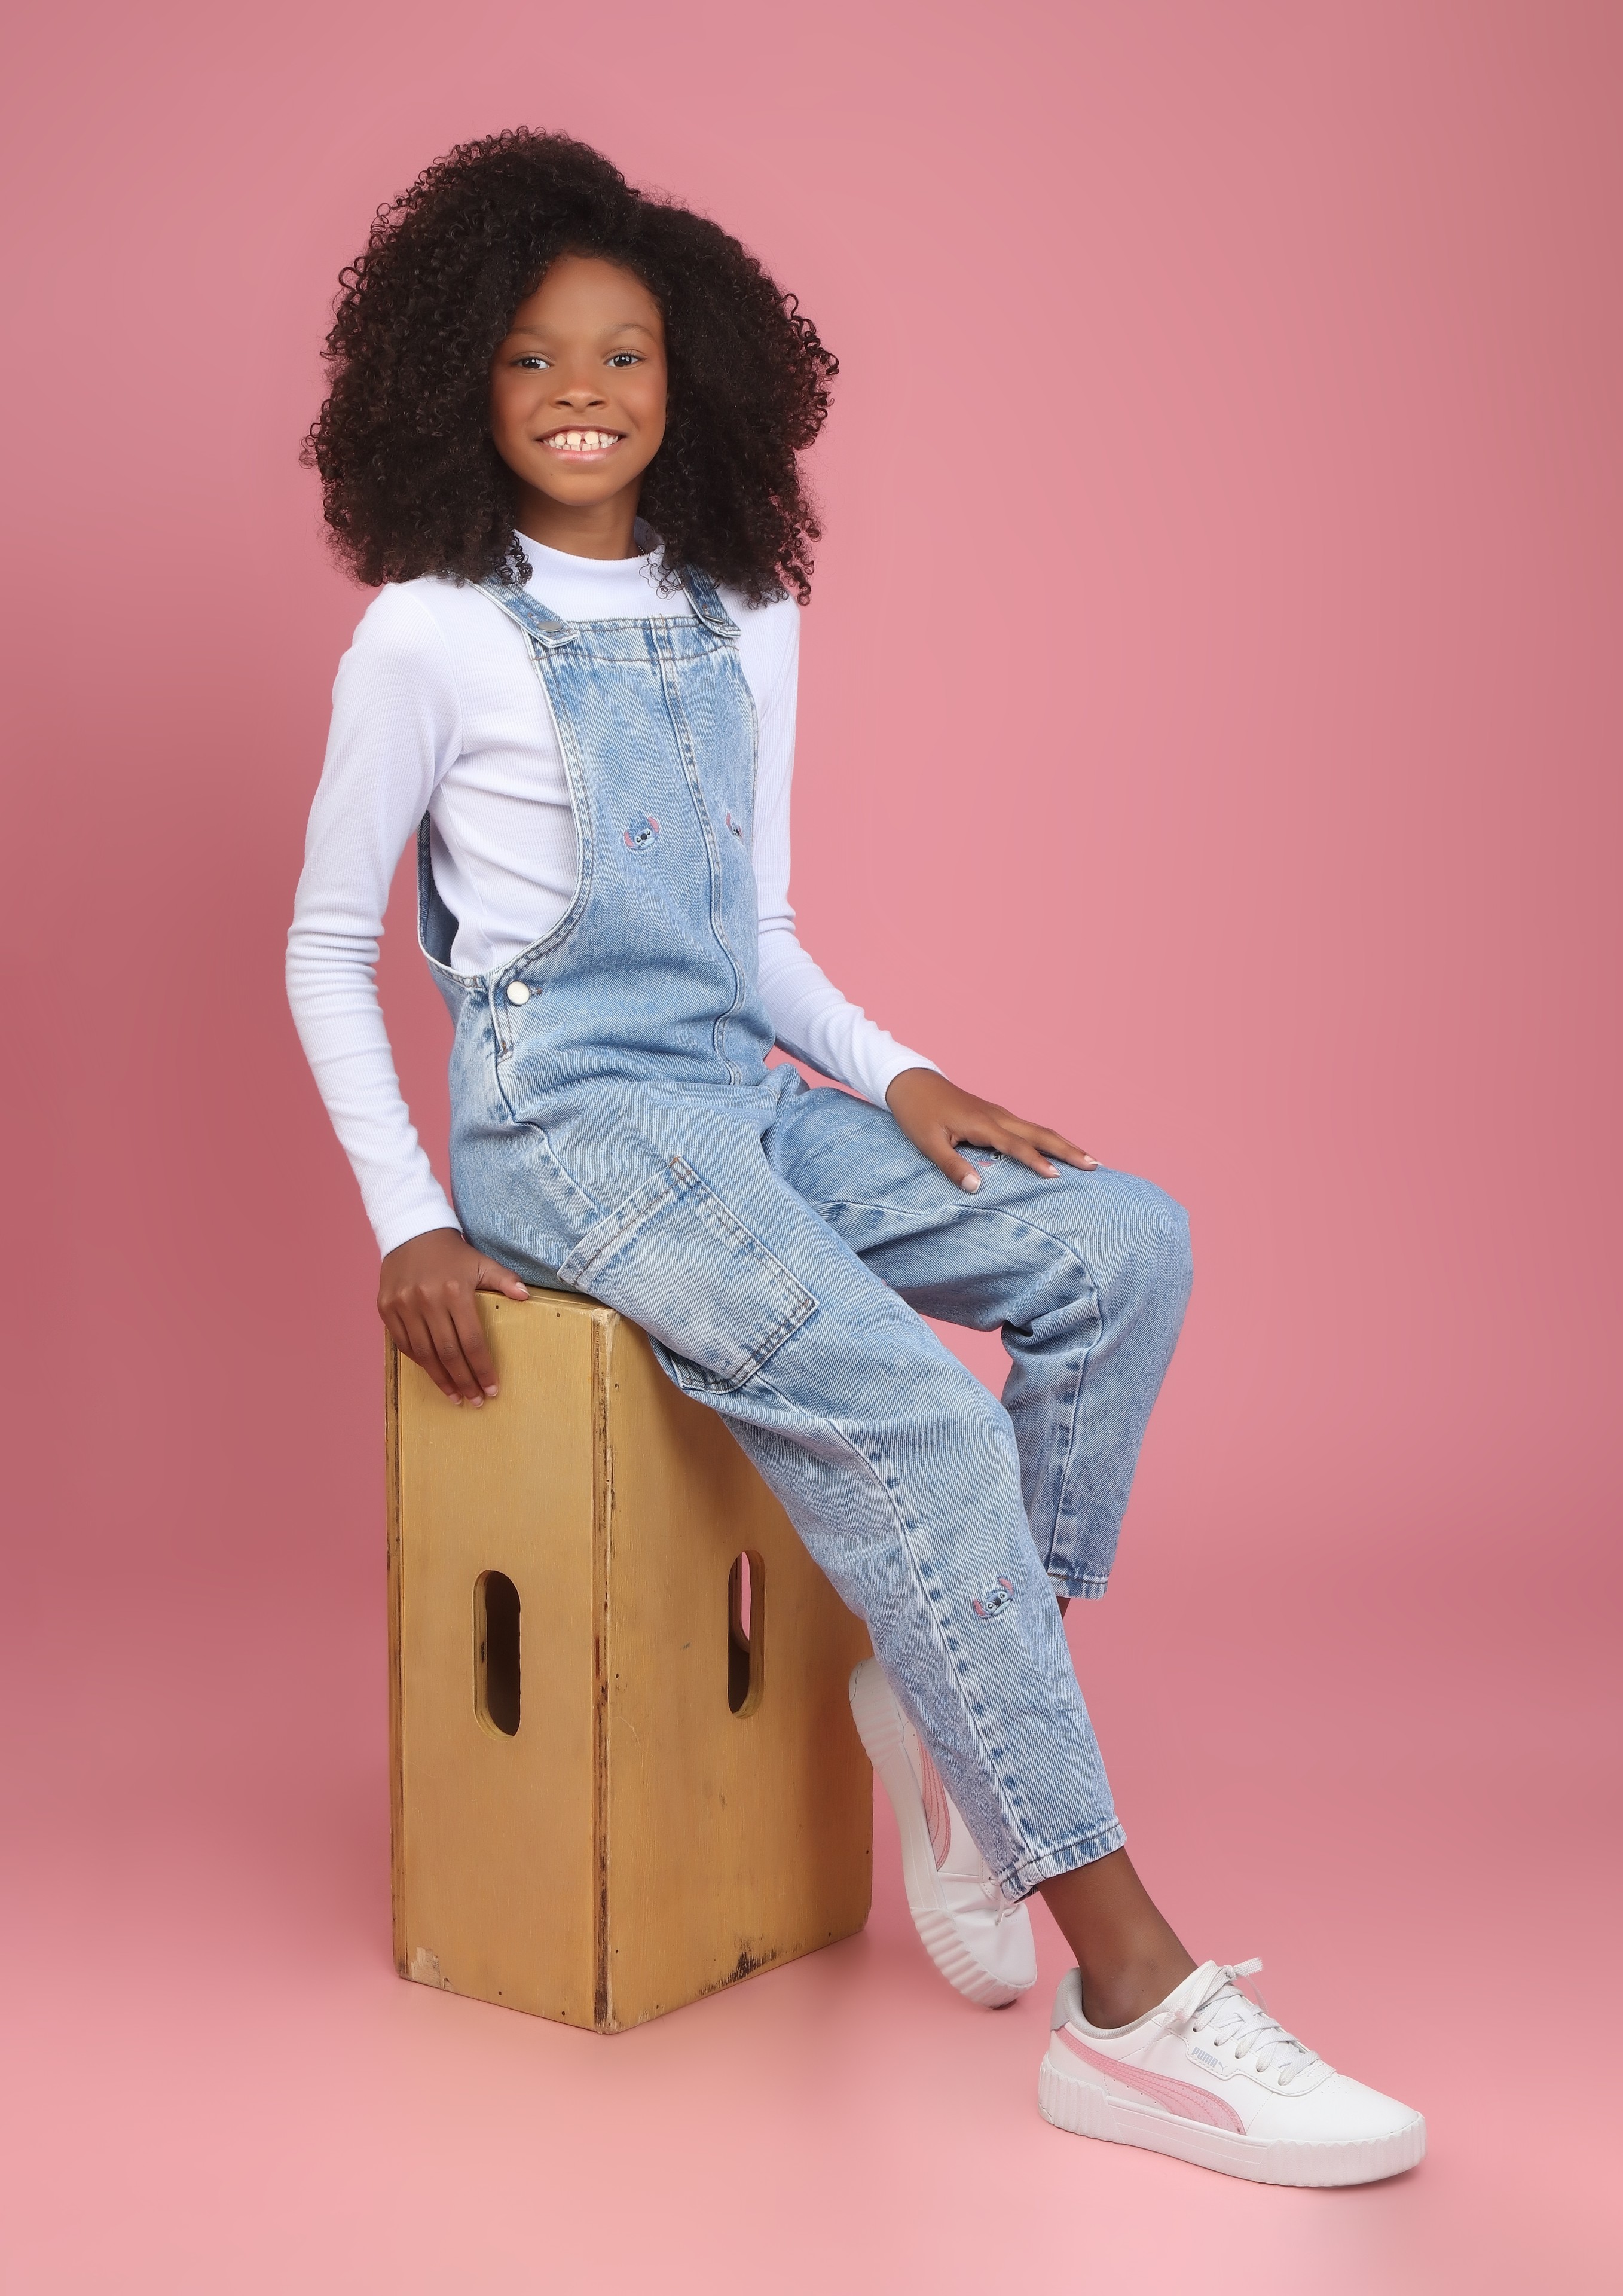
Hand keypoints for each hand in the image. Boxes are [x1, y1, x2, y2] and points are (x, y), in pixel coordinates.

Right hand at [378, 1228, 529, 1405]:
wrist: (411, 1232)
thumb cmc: (451, 1252)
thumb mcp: (481, 1261)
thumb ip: (504, 1280)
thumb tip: (526, 1297)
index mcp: (455, 1291)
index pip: (472, 1341)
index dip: (482, 1368)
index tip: (492, 1388)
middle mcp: (427, 1300)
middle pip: (448, 1353)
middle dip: (464, 1381)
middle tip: (476, 1400)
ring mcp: (403, 1305)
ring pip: (424, 1354)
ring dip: (441, 1379)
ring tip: (456, 1396)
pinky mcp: (385, 1307)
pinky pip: (403, 1344)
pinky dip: (419, 1361)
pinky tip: (433, 1373)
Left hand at [885, 1069, 1097, 1194]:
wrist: (911, 1083)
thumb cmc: (918, 1114)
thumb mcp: (928, 1143)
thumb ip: (951, 1166)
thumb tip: (976, 1188)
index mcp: (982, 1123)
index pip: (1016, 1145)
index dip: (1036, 1161)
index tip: (1057, 1176)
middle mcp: (997, 1116)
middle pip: (1040, 1132)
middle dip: (1068, 1149)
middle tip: (1095, 1165)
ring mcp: (998, 1114)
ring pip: (1037, 1128)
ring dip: (1063, 1143)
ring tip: (1087, 1160)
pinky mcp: (995, 1115)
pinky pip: (1028, 1128)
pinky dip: (1047, 1139)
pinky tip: (1056, 1150)